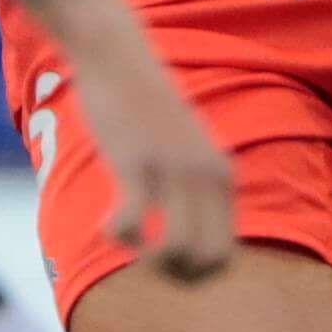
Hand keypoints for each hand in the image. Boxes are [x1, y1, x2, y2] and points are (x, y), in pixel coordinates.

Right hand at [69, 49, 237, 280]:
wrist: (118, 55)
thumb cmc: (145, 106)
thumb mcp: (186, 147)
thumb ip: (196, 184)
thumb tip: (187, 229)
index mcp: (223, 177)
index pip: (226, 257)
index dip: (194, 275)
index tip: (162, 260)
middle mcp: (207, 176)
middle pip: (208, 262)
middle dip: (174, 275)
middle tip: (142, 257)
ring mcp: (174, 169)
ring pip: (177, 250)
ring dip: (148, 260)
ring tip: (126, 237)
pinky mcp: (137, 161)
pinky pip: (133, 222)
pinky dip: (118, 235)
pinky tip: (105, 224)